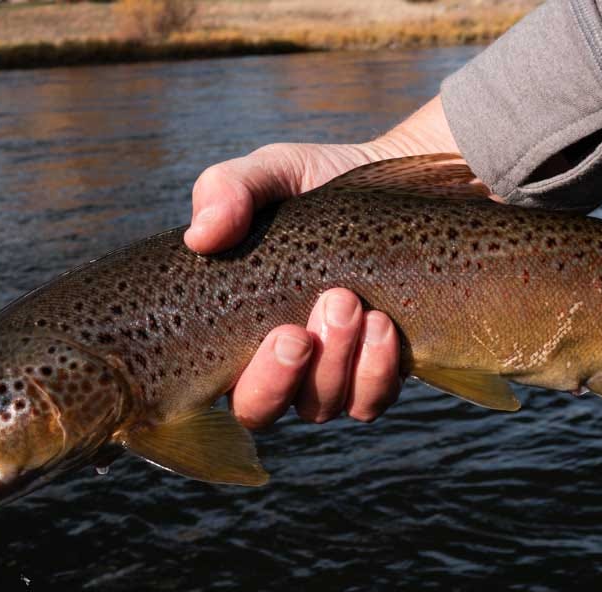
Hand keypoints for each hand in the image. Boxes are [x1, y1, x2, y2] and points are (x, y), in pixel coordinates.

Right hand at [188, 96, 459, 427]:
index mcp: (235, 328)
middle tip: (329, 307)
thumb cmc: (321, 184)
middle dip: (287, 375)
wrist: (401, 186)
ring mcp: (329, 373)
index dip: (251, 380)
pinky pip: (370, 400)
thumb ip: (227, 189)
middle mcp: (276, 363)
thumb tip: (200, 236)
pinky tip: (385, 327)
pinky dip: (377, 371)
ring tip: (355, 302)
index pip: (220, 387)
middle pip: (262, 410)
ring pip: (321, 405)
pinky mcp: (376, 372)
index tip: (286, 333)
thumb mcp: (272, 172)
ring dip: (339, 363)